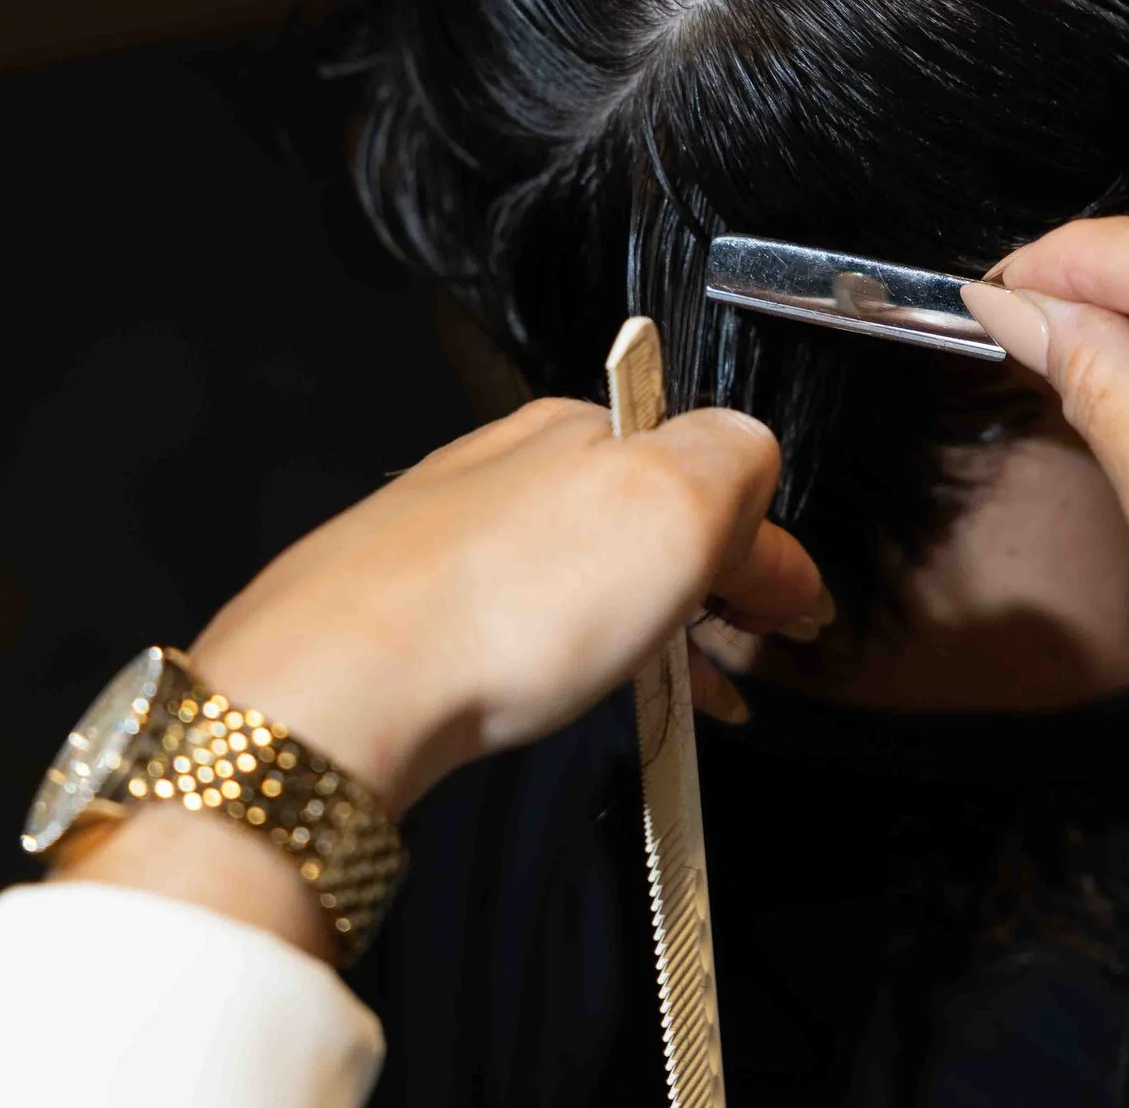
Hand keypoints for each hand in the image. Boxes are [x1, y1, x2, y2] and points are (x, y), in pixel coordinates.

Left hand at [58, 397, 823, 956]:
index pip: (707, 469)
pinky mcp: (409, 616)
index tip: (789, 616)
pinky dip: (567, 663)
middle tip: (736, 665)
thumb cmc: (500, 600)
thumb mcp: (675, 499)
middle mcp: (509, 470)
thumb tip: (756, 473)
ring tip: (672, 700)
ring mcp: (452, 541)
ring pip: (577, 578)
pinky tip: (567, 697)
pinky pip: (518, 629)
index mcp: (579, 427)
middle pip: (641, 521)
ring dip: (640, 634)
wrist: (338, 688)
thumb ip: (738, 462)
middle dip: (701, 593)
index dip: (760, 548)